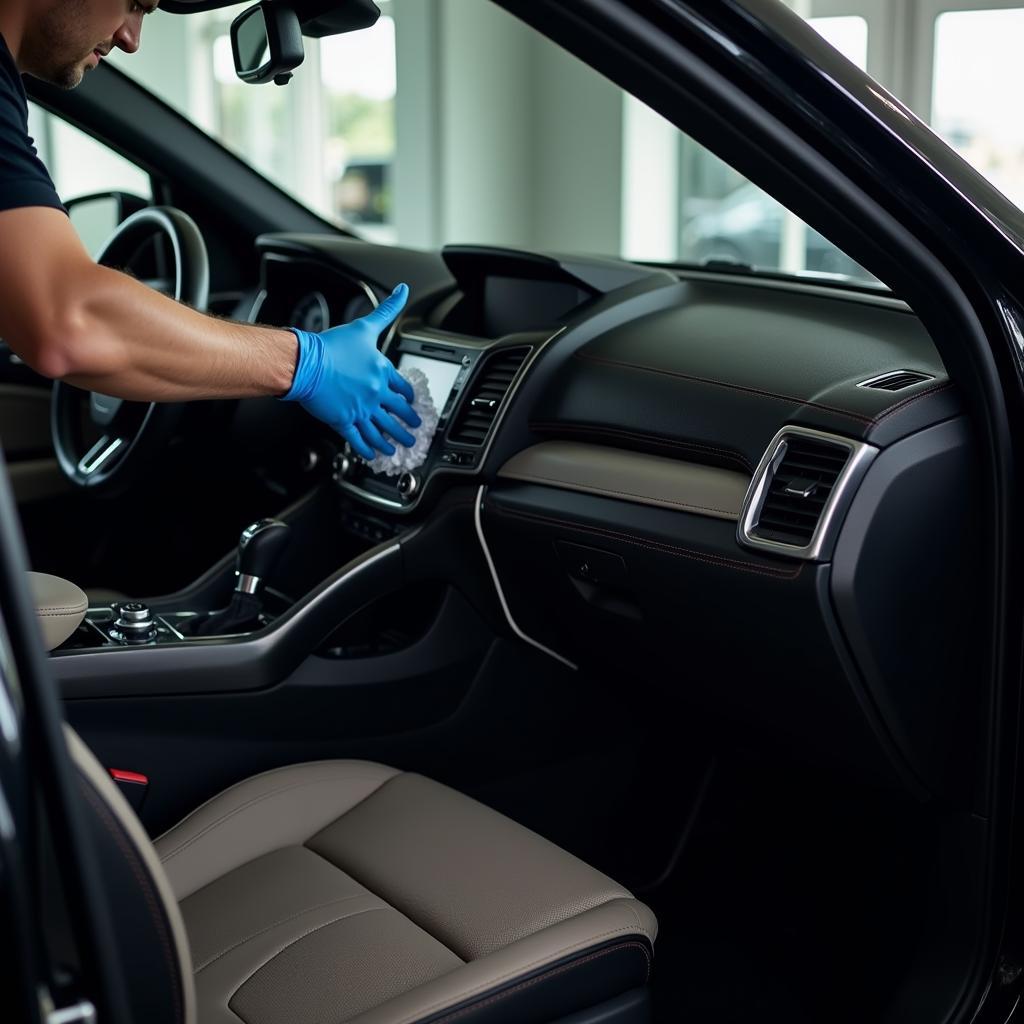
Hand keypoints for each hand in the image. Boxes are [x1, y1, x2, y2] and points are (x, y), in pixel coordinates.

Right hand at [282, 283, 420, 458]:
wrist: (305, 363)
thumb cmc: (331, 346)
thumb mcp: (365, 326)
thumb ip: (387, 310)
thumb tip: (403, 291)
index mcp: (382, 372)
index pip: (403, 389)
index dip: (409, 398)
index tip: (413, 405)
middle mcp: (375, 393)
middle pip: (397, 413)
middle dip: (408, 424)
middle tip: (414, 432)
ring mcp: (360, 409)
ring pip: (382, 430)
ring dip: (393, 440)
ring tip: (400, 447)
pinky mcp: (344, 421)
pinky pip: (359, 439)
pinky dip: (368, 449)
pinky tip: (373, 455)